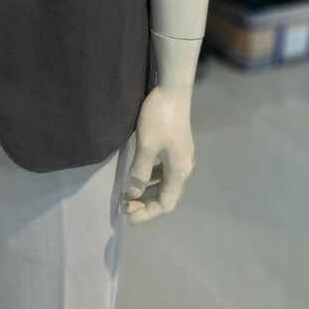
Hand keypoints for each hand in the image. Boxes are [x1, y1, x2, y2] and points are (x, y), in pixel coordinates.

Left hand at [122, 85, 194, 223]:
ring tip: (129, 195)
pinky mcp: (176, 147)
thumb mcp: (146, 145)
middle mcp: (184, 168)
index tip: (128, 217)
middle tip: (125, 207)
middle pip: (166, 196)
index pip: (165, 204)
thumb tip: (133, 195)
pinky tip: (139, 175)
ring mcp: (182, 157)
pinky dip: (151, 178)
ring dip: (148, 192)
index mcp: (179, 171)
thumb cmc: (159, 118)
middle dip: (146, 205)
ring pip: (165, 184)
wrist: (173, 91)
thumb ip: (140, 172)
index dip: (147, 214)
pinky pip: (164, 172)